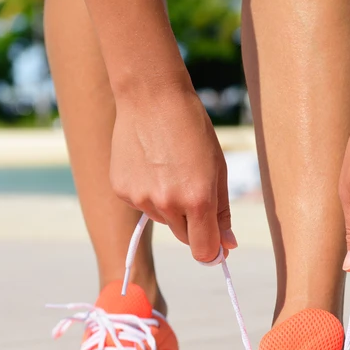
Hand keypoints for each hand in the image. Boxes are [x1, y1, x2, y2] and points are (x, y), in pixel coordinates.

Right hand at [110, 87, 237, 262]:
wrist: (151, 98)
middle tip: (195, 189)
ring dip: (171, 206)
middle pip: (185, 237)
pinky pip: (142, 205)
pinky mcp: (121, 190)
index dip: (212, 251)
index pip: (203, 250)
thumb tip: (228, 245)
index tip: (217, 246)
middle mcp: (168, 204)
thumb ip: (222, 211)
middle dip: (194, 224)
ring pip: (164, 220)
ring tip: (170, 168)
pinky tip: (151, 165)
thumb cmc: (192, 130)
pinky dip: (149, 194)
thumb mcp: (218, 168)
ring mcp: (141, 198)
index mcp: (198, 199)